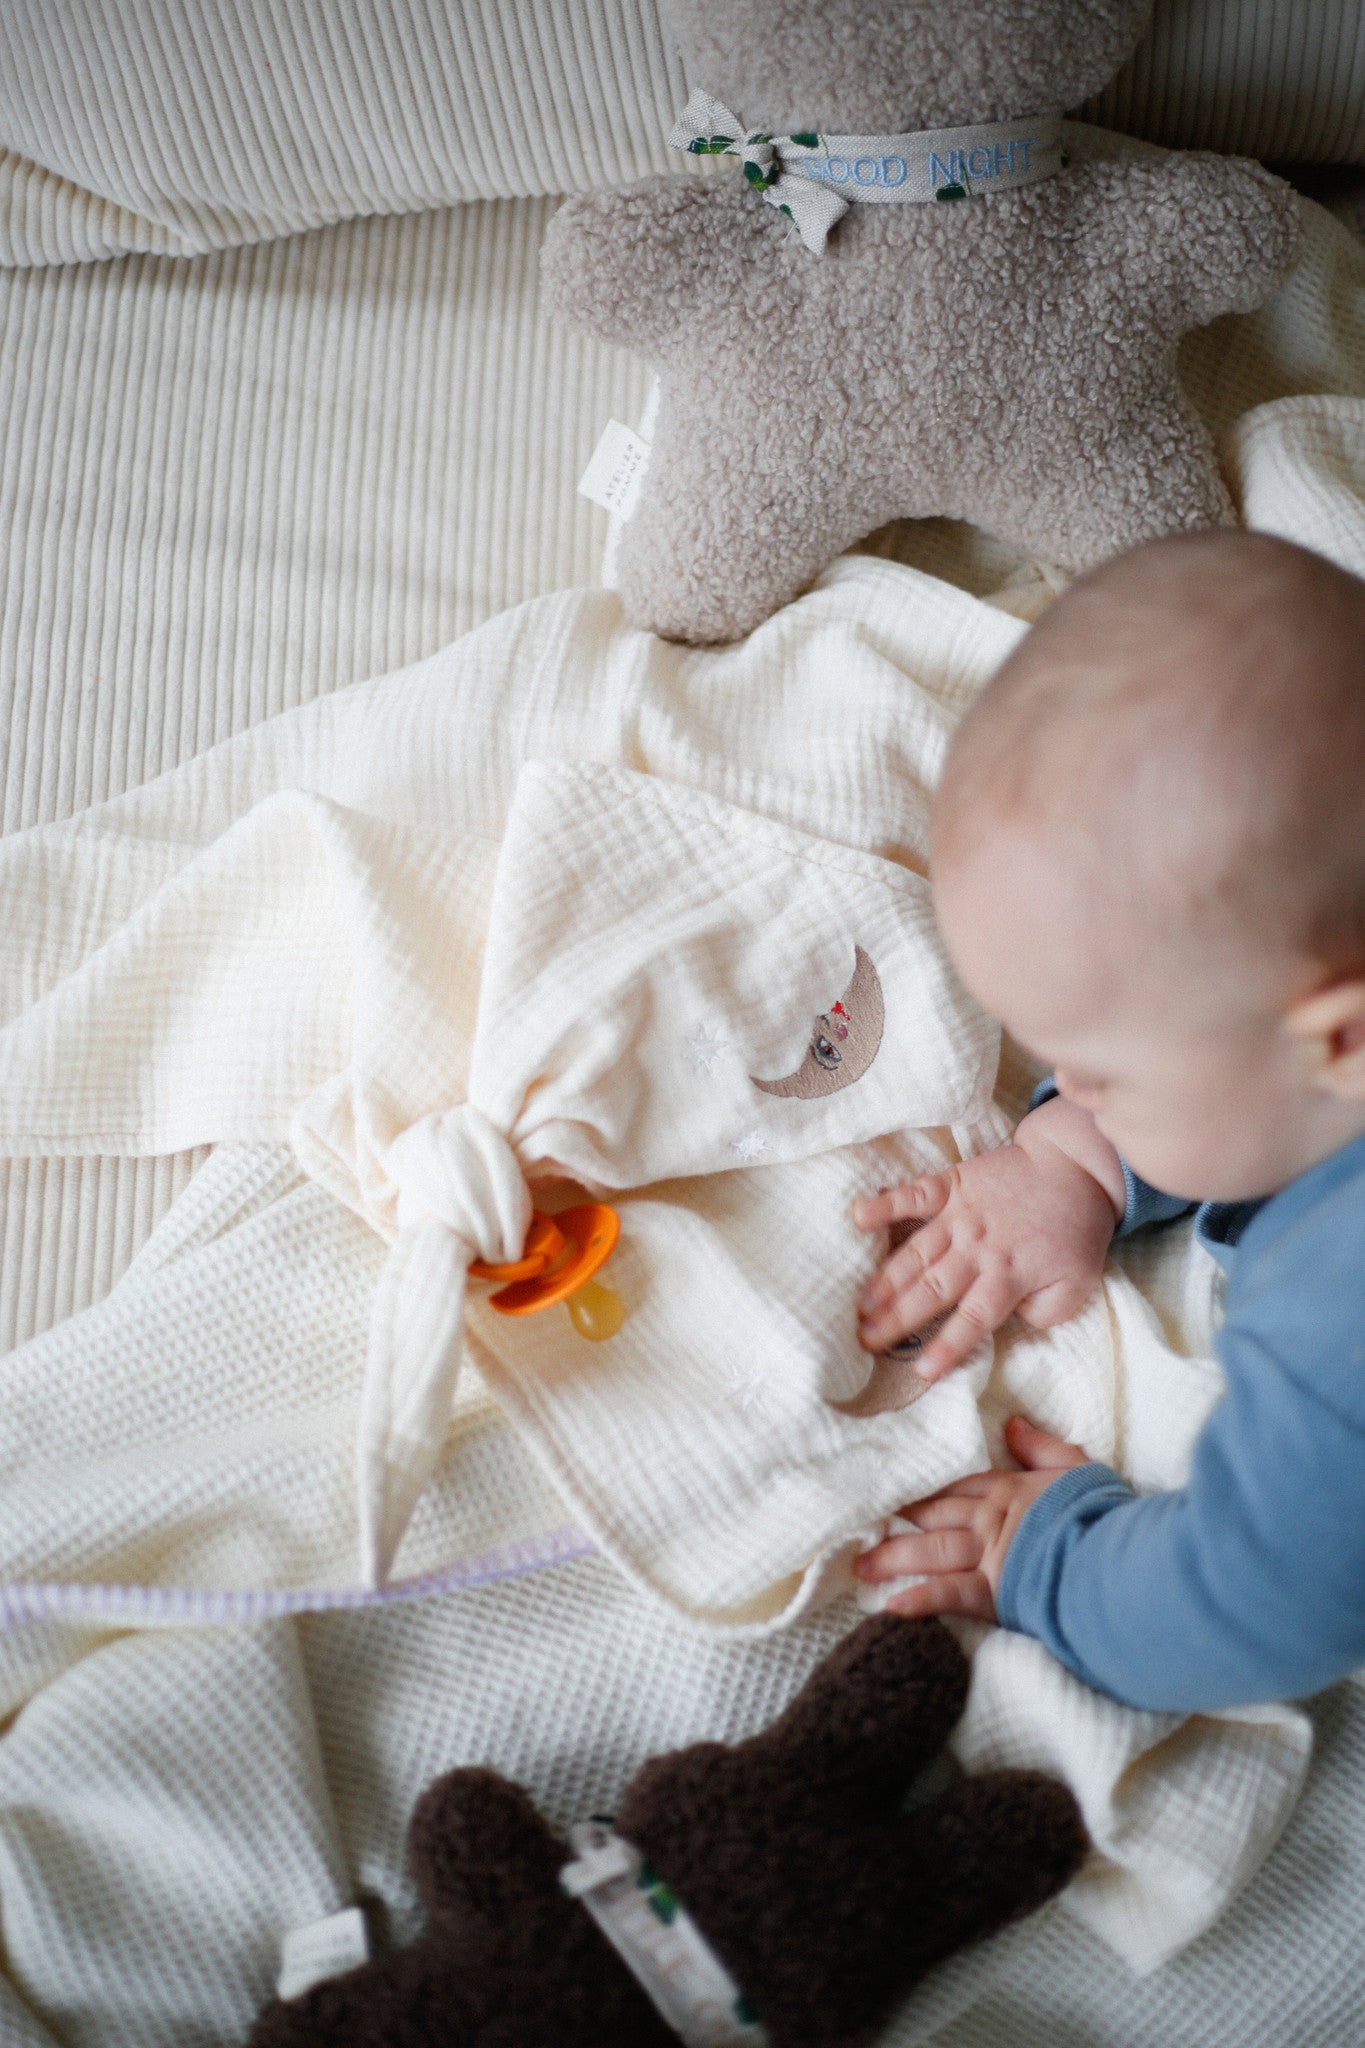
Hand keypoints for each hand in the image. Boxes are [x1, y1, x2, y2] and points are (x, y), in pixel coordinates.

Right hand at [852, 1098, 1124, 1379]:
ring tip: (861, 1304)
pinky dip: (886, 1203)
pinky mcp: (956, 1184)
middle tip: (865, 1339)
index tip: (921, 1371)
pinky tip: (859, 1216)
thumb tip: (1011, 1320)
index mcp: (1009, 1277)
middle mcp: (979, 1249)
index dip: (947, 1347)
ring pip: (918, 1253)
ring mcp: (963, 1215)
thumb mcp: (1078, 1283)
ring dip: (887, 1280)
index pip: (973, 1320)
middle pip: (933, 1291)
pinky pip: (916, 1194)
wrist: (1076, 1166)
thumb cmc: (1076, 1229)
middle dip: (898, 1319)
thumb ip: (1045, 1312)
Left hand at [854, 1417, 1089, 1620]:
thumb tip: (1013, 1423)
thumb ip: (1042, 1447)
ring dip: (895, 1557)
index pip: (959, 1485)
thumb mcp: (1076, 1468)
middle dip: (898, 1520)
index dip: (928, 1488)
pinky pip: (949, 1594)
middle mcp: (990, 1520)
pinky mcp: (995, 1592)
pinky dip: (920, 1601)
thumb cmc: (1102, 1512)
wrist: (1117, 1555)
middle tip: (861, 1525)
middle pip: (934, 1516)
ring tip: (862, 1566)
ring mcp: (989, 1556)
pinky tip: (892, 1608)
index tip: (898, 1489)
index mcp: (1009, 1490)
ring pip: (931, 1552)